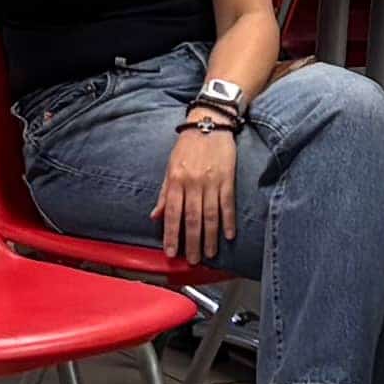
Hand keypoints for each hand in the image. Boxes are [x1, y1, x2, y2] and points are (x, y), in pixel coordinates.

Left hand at [159, 117, 239, 265]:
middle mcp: (193, 183)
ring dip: (210, 237)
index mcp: (176, 180)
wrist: (209, 122)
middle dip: (192, 242)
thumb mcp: (170, 167)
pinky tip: (228, 235)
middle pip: (192, 219)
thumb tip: (155, 216)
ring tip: (209, 253)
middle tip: (193, 260)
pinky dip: (228, 220)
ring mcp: (211, 181)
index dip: (171, 235)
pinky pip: (227, 203)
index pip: (172, 214)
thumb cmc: (187, 146)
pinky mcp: (228, 178)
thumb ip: (164, 194)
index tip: (171, 252)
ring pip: (210, 215)